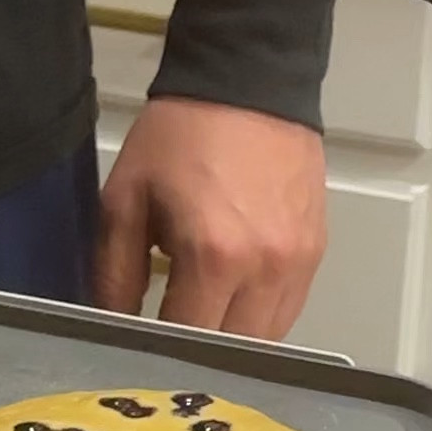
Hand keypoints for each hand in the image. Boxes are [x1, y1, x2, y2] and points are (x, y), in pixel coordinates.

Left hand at [98, 97, 325, 339]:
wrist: (248, 78)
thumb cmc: (181, 134)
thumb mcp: (125, 198)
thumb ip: (114, 272)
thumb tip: (114, 325)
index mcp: (214, 256)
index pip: (188, 339)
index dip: (160, 352)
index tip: (141, 346)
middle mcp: (266, 268)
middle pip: (232, 350)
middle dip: (198, 350)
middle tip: (170, 334)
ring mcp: (299, 263)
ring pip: (267, 339)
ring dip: (232, 339)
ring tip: (203, 317)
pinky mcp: (317, 251)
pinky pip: (289, 308)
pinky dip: (260, 316)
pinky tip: (234, 299)